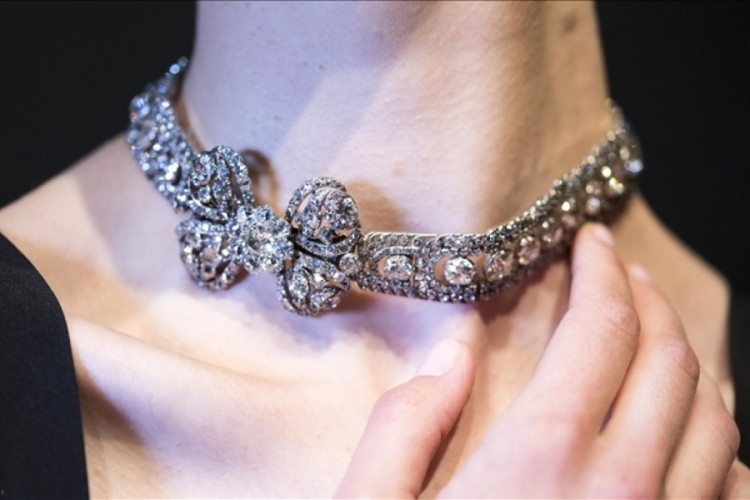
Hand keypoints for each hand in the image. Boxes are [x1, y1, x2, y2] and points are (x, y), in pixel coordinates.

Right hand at [335, 224, 740, 497]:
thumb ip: (407, 422)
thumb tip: (456, 347)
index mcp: (542, 459)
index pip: (599, 328)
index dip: (599, 270)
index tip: (588, 241)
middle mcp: (621, 491)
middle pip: (671, 359)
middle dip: (648, 298)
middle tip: (618, 269)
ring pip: (717, 419)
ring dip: (692, 358)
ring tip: (653, 331)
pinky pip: (729, 489)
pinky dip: (717, 438)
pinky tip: (685, 428)